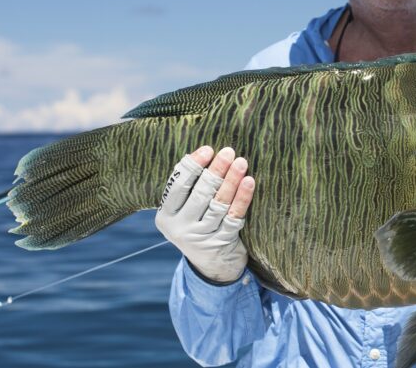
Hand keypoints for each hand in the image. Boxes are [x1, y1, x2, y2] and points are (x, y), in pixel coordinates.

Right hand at [155, 145, 254, 282]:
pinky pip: (234, 216)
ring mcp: (200, 238)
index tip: (208, 149)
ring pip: (218, 204)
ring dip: (231, 181)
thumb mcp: (186, 211)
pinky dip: (242, 198)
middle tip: (229, 151)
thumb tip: (205, 153)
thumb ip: (190, 187)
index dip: (193, 165)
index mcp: (166, 216)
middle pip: (200, 193)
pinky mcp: (221, 244)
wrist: (212, 267)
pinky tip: (249, 183)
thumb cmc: (199, 225)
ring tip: (241, 163)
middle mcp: (179, 228)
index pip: (177, 185)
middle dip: (216, 170)